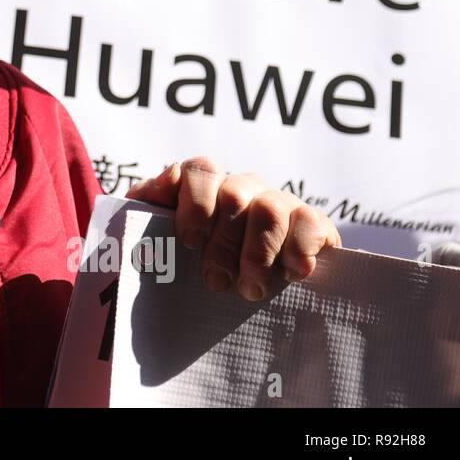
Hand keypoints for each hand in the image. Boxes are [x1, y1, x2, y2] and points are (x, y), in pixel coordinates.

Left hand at [126, 155, 341, 300]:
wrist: (237, 290)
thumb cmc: (189, 260)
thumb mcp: (158, 235)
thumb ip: (147, 207)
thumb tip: (155, 190)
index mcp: (205, 184)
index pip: (202, 169)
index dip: (195, 203)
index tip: (188, 241)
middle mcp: (243, 187)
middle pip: (234, 194)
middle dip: (222, 244)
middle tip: (215, 281)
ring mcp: (279, 202)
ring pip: (270, 209)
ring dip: (257, 254)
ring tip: (250, 288)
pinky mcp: (312, 225)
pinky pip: (311, 222)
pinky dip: (299, 249)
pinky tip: (292, 274)